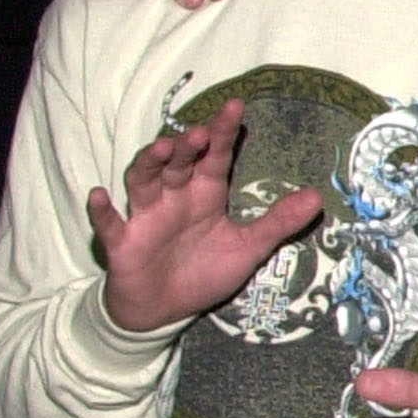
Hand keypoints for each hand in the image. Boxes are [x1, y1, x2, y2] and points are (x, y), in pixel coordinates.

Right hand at [87, 99, 324, 334]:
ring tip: (162, 148)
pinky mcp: (123, 242)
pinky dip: (102, 211)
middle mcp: (173, 198)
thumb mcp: (247, 248)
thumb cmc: (204, 271)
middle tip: (201, 132)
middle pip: (177, 163)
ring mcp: (145, 218)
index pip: (214, 157)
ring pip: (143, 181)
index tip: (235, 106)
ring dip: (149, 163)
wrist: (165, 311)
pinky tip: (99, 195)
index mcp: (205, 194)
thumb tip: (317, 197)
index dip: (223, 133)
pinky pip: (110, 224)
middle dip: (187, 146)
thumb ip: (278, 223)